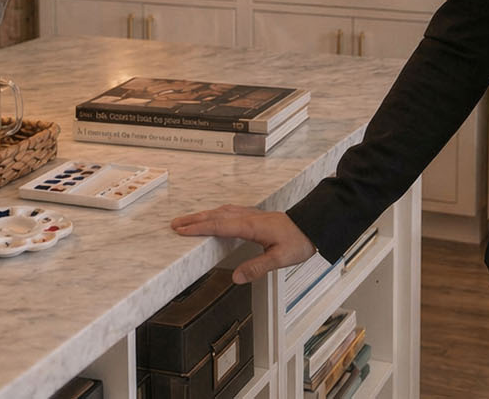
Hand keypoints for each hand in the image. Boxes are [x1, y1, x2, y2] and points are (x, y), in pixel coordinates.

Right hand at [171, 204, 316, 283]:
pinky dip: (216, 214)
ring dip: (203, 215)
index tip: (181, 230)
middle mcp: (249, 217)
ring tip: (188, 220)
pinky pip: (229, 212)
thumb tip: (235, 277)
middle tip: (175, 224)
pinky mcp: (255, 216)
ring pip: (222, 212)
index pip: (219, 226)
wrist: (313, 226)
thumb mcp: (280, 259)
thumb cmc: (299, 241)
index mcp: (252, 226)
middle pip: (216, 216)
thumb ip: (257, 267)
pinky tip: (214, 216)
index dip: (199, 228)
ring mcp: (251, 215)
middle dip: (194, 220)